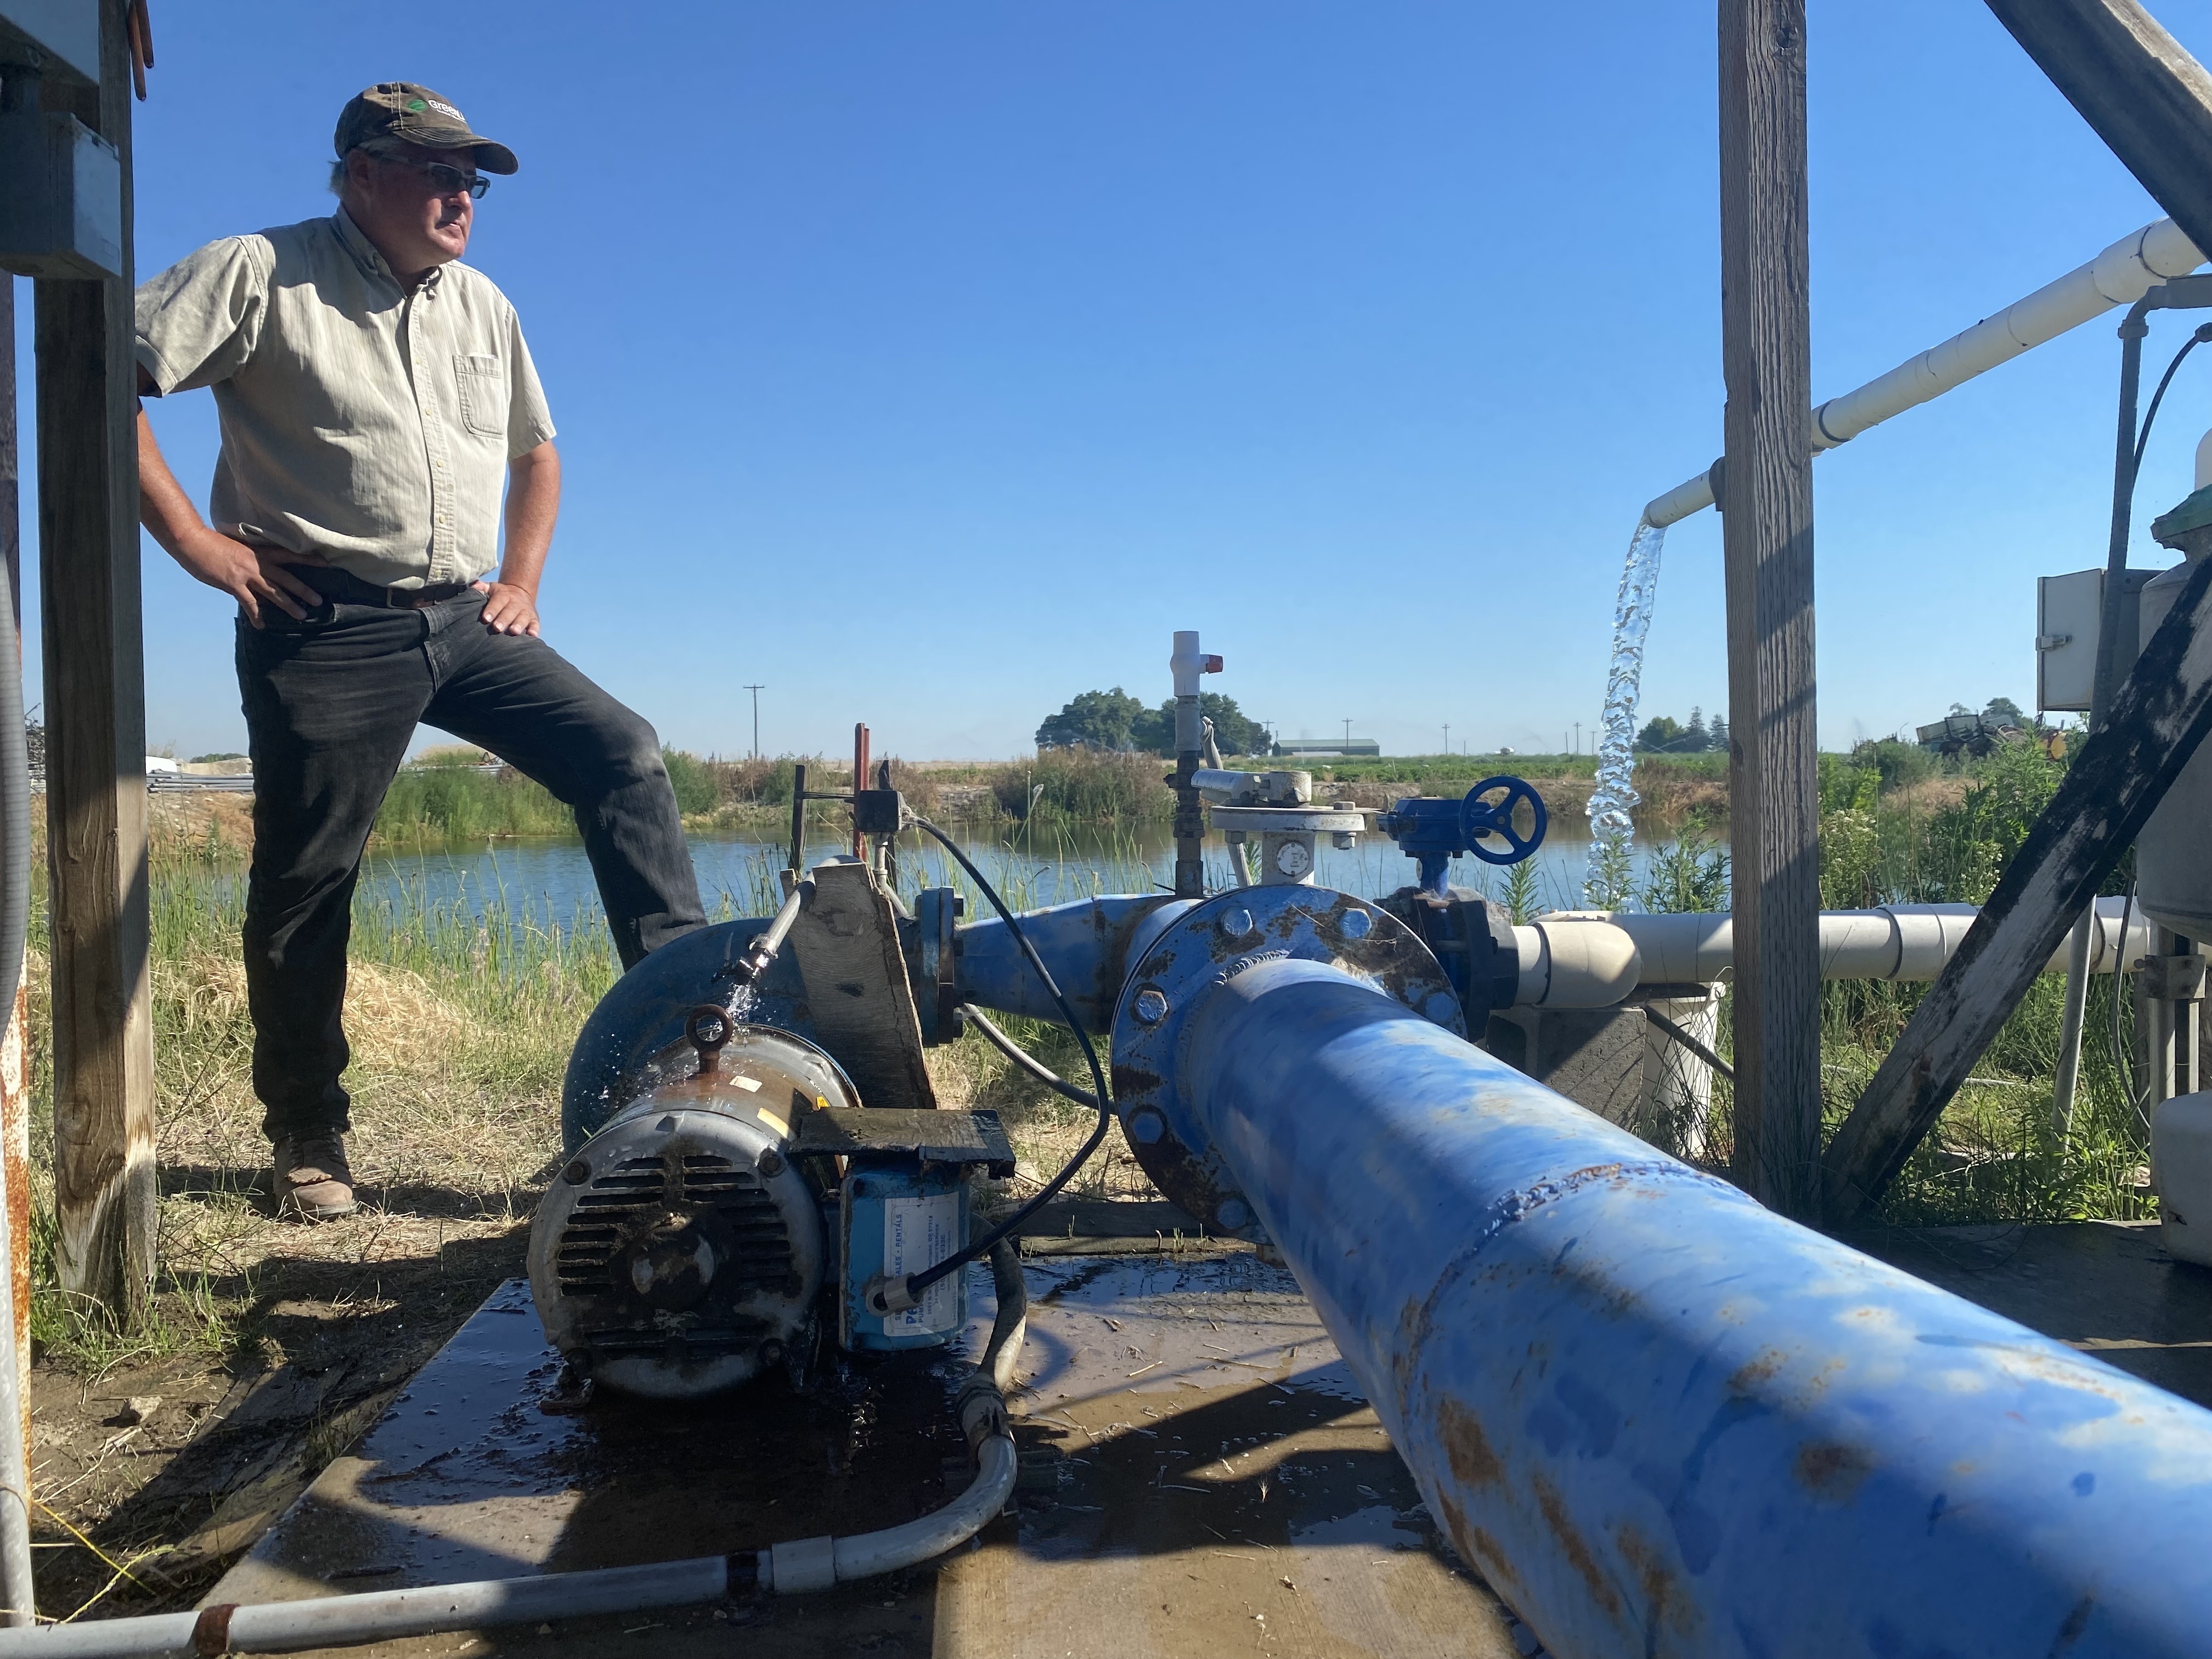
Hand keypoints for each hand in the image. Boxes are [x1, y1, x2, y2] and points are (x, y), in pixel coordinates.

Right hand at [172, 528, 325, 628]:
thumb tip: (258, 568)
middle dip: (304, 590)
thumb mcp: (238, 547)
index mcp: (259, 552)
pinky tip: (261, 625)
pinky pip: (249, 604)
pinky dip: (256, 616)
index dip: (307, 559)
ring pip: (274, 592)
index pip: (289, 555)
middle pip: (287, 578)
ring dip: (289, 605)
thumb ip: (251, 558)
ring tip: (303, 616)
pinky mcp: (233, 584)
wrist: (192, 541)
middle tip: (320, 601)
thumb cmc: (212, 542)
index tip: (325, 562)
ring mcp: (246, 574)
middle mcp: (257, 563)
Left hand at [474, 579, 540, 636]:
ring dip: (519, 624)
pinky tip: (532, 635)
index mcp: (505, 595)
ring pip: (523, 617)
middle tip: (497, 628)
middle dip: (504, 619)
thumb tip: (474, 586)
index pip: (498, 602)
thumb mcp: (492, 588)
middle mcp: (517, 602)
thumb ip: (482, 587)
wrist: (521, 592)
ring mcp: (526, 611)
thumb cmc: (501, 595)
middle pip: (510, 611)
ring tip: (514, 631)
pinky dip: (534, 629)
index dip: (492, 609)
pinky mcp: (534, 619)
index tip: (486, 618)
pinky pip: (535, 624)